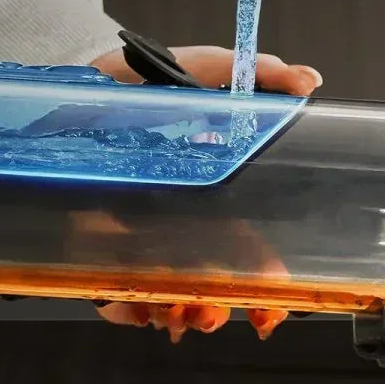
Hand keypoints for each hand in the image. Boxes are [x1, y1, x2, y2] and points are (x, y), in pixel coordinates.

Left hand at [86, 41, 322, 341]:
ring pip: (167, 296)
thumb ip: (254, 74)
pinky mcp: (94, 246)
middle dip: (220, 309)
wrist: (77, 86)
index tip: (274, 299)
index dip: (266, 279)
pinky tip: (137, 308)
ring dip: (179, 314)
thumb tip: (307, 79)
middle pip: (211, 283)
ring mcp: (135, 238)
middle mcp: (176, 222)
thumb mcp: (199, 68)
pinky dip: (128, 311)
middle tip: (218, 316)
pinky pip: (114, 294)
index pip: (249, 247)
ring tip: (180, 314)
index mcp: (212, 193)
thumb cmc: (142, 82)